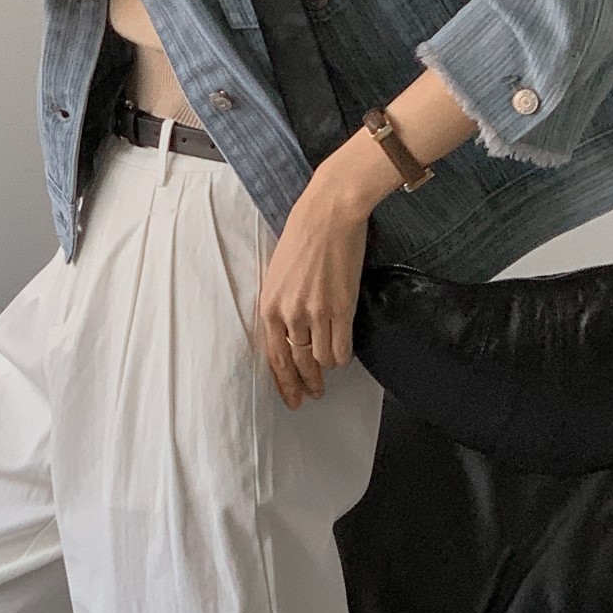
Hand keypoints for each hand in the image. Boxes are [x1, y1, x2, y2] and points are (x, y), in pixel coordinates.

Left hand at [257, 178, 369, 409]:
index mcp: (269, 305)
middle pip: (298, 363)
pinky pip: (342, 348)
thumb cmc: (302, 236)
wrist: (328, 215)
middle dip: (307, 383)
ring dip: (327, 366)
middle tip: (314, 394)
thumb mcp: (277, 272)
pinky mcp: (341, 308)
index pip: (274, 357)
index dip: (284, 382)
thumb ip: (281, 304)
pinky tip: (343, 354)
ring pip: (321, 359)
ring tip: (330, 368)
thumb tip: (290, 333)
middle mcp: (289, 314)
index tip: (292, 397)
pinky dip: (343, 355)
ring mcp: (315, 313)